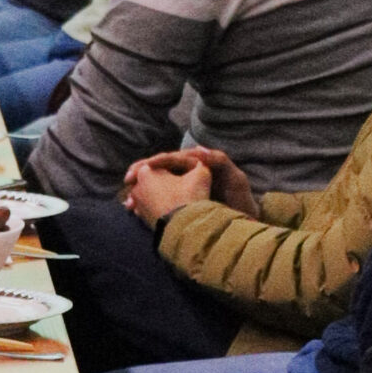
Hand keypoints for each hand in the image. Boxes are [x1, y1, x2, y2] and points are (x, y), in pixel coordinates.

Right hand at [122, 145, 256, 217]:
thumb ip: (219, 162)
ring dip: (139, 191)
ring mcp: (182, 187)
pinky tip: (133, 211)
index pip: (172, 158)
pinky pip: (158, 199)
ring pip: (155, 184)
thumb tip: (198, 149)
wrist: (245, 223)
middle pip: (158, 169)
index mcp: (197, 165)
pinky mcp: (179, 201)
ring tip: (127, 201)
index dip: (156, 161)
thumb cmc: (241, 200)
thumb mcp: (234, 179)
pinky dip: (144, 204)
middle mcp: (187, 173)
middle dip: (140, 172)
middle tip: (127, 180)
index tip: (144, 167)